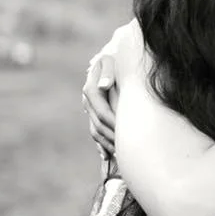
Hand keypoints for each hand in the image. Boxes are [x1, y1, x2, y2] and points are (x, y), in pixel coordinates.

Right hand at [82, 22, 146, 153]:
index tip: (126, 133)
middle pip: (99, 125)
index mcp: (91, 90)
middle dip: (112, 138)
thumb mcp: (110, 60)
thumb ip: (108, 72)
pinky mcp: (93, 114)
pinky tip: (107, 157)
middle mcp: (88, 102)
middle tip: (126, 151)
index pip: (102, 112)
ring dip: (107, 144)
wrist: (108, 58)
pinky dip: (101, 145)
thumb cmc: (113, 58)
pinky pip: (95, 132)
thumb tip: (104, 85)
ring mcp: (89, 109)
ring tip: (120, 157)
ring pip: (96, 131)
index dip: (114, 124)